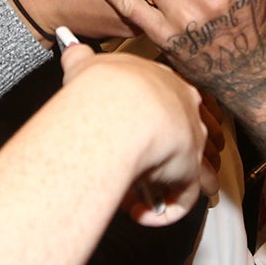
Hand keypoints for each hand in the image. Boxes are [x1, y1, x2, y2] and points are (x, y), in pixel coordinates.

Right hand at [54, 46, 205, 226]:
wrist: (121, 108)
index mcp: (166, 83)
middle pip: (181, 138)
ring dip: (161, 189)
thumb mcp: (86, 65)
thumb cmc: (103, 87)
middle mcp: (186, 111)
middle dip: (158, 158)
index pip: (168, 104)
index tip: (127, 136)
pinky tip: (137, 212)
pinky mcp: (190, 174)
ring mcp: (192, 143)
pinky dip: (159, 212)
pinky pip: (180, 200)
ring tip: (137, 200)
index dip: (149, 123)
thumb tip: (73, 51)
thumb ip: (81, 59)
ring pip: (185, 171)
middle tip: (130, 170)